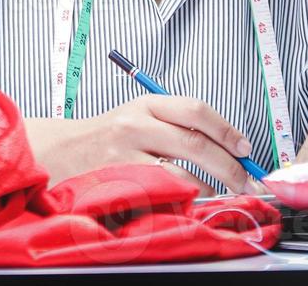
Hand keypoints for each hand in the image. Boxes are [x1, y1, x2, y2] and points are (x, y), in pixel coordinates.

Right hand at [23, 95, 266, 193]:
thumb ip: (175, 124)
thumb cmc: (107, 136)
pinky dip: (183, 201)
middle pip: (197, 144)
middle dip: (230, 167)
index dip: (227, 130)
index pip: (196, 111)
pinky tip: (188, 203)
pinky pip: (163, 195)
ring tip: (219, 194)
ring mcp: (126, 155)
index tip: (246, 148)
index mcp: (146, 105)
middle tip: (247, 182)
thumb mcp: (138, 116)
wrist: (61, 151)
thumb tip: (228, 144)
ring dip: (209, 189)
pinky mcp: (120, 182)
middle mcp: (136, 126)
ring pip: (183, 174)